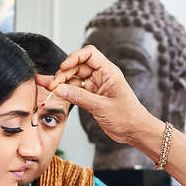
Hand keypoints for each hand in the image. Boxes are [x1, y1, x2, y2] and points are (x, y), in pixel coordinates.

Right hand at [38, 45, 155, 145]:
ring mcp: (96, 86)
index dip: (74, 57)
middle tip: (53, 85)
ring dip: (62, 82)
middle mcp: (102, 76)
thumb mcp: (101, 106)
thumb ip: (79, 97)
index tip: (63, 67)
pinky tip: (57, 93)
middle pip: (78, 66)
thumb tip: (60, 89)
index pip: (89, 54)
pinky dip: (66, 91)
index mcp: (108, 72)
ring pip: (74, 78)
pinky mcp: (92, 97)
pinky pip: (76, 90)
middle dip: (64, 73)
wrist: (135, 131)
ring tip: (50, 88)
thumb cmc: (128, 117)